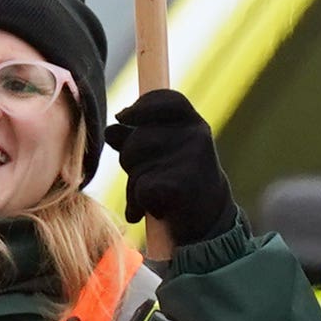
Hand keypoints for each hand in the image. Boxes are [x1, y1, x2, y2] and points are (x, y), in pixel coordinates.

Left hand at [107, 88, 237, 248]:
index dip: (139, 106)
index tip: (122, 116)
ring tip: (150, 195)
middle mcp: (196, 135)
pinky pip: (141, 189)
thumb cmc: (180, 180)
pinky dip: (139, 203)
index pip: (164, 100)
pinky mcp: (183, 185)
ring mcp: (192, 159)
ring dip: (133, 185)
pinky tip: (156, 209)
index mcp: (194, 123)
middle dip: (129, 159)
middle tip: (145, 175)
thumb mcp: (164, 153)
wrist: (210, 220)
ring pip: (136, 165)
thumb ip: (137, 137)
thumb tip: (111, 130)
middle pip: (137, 138)